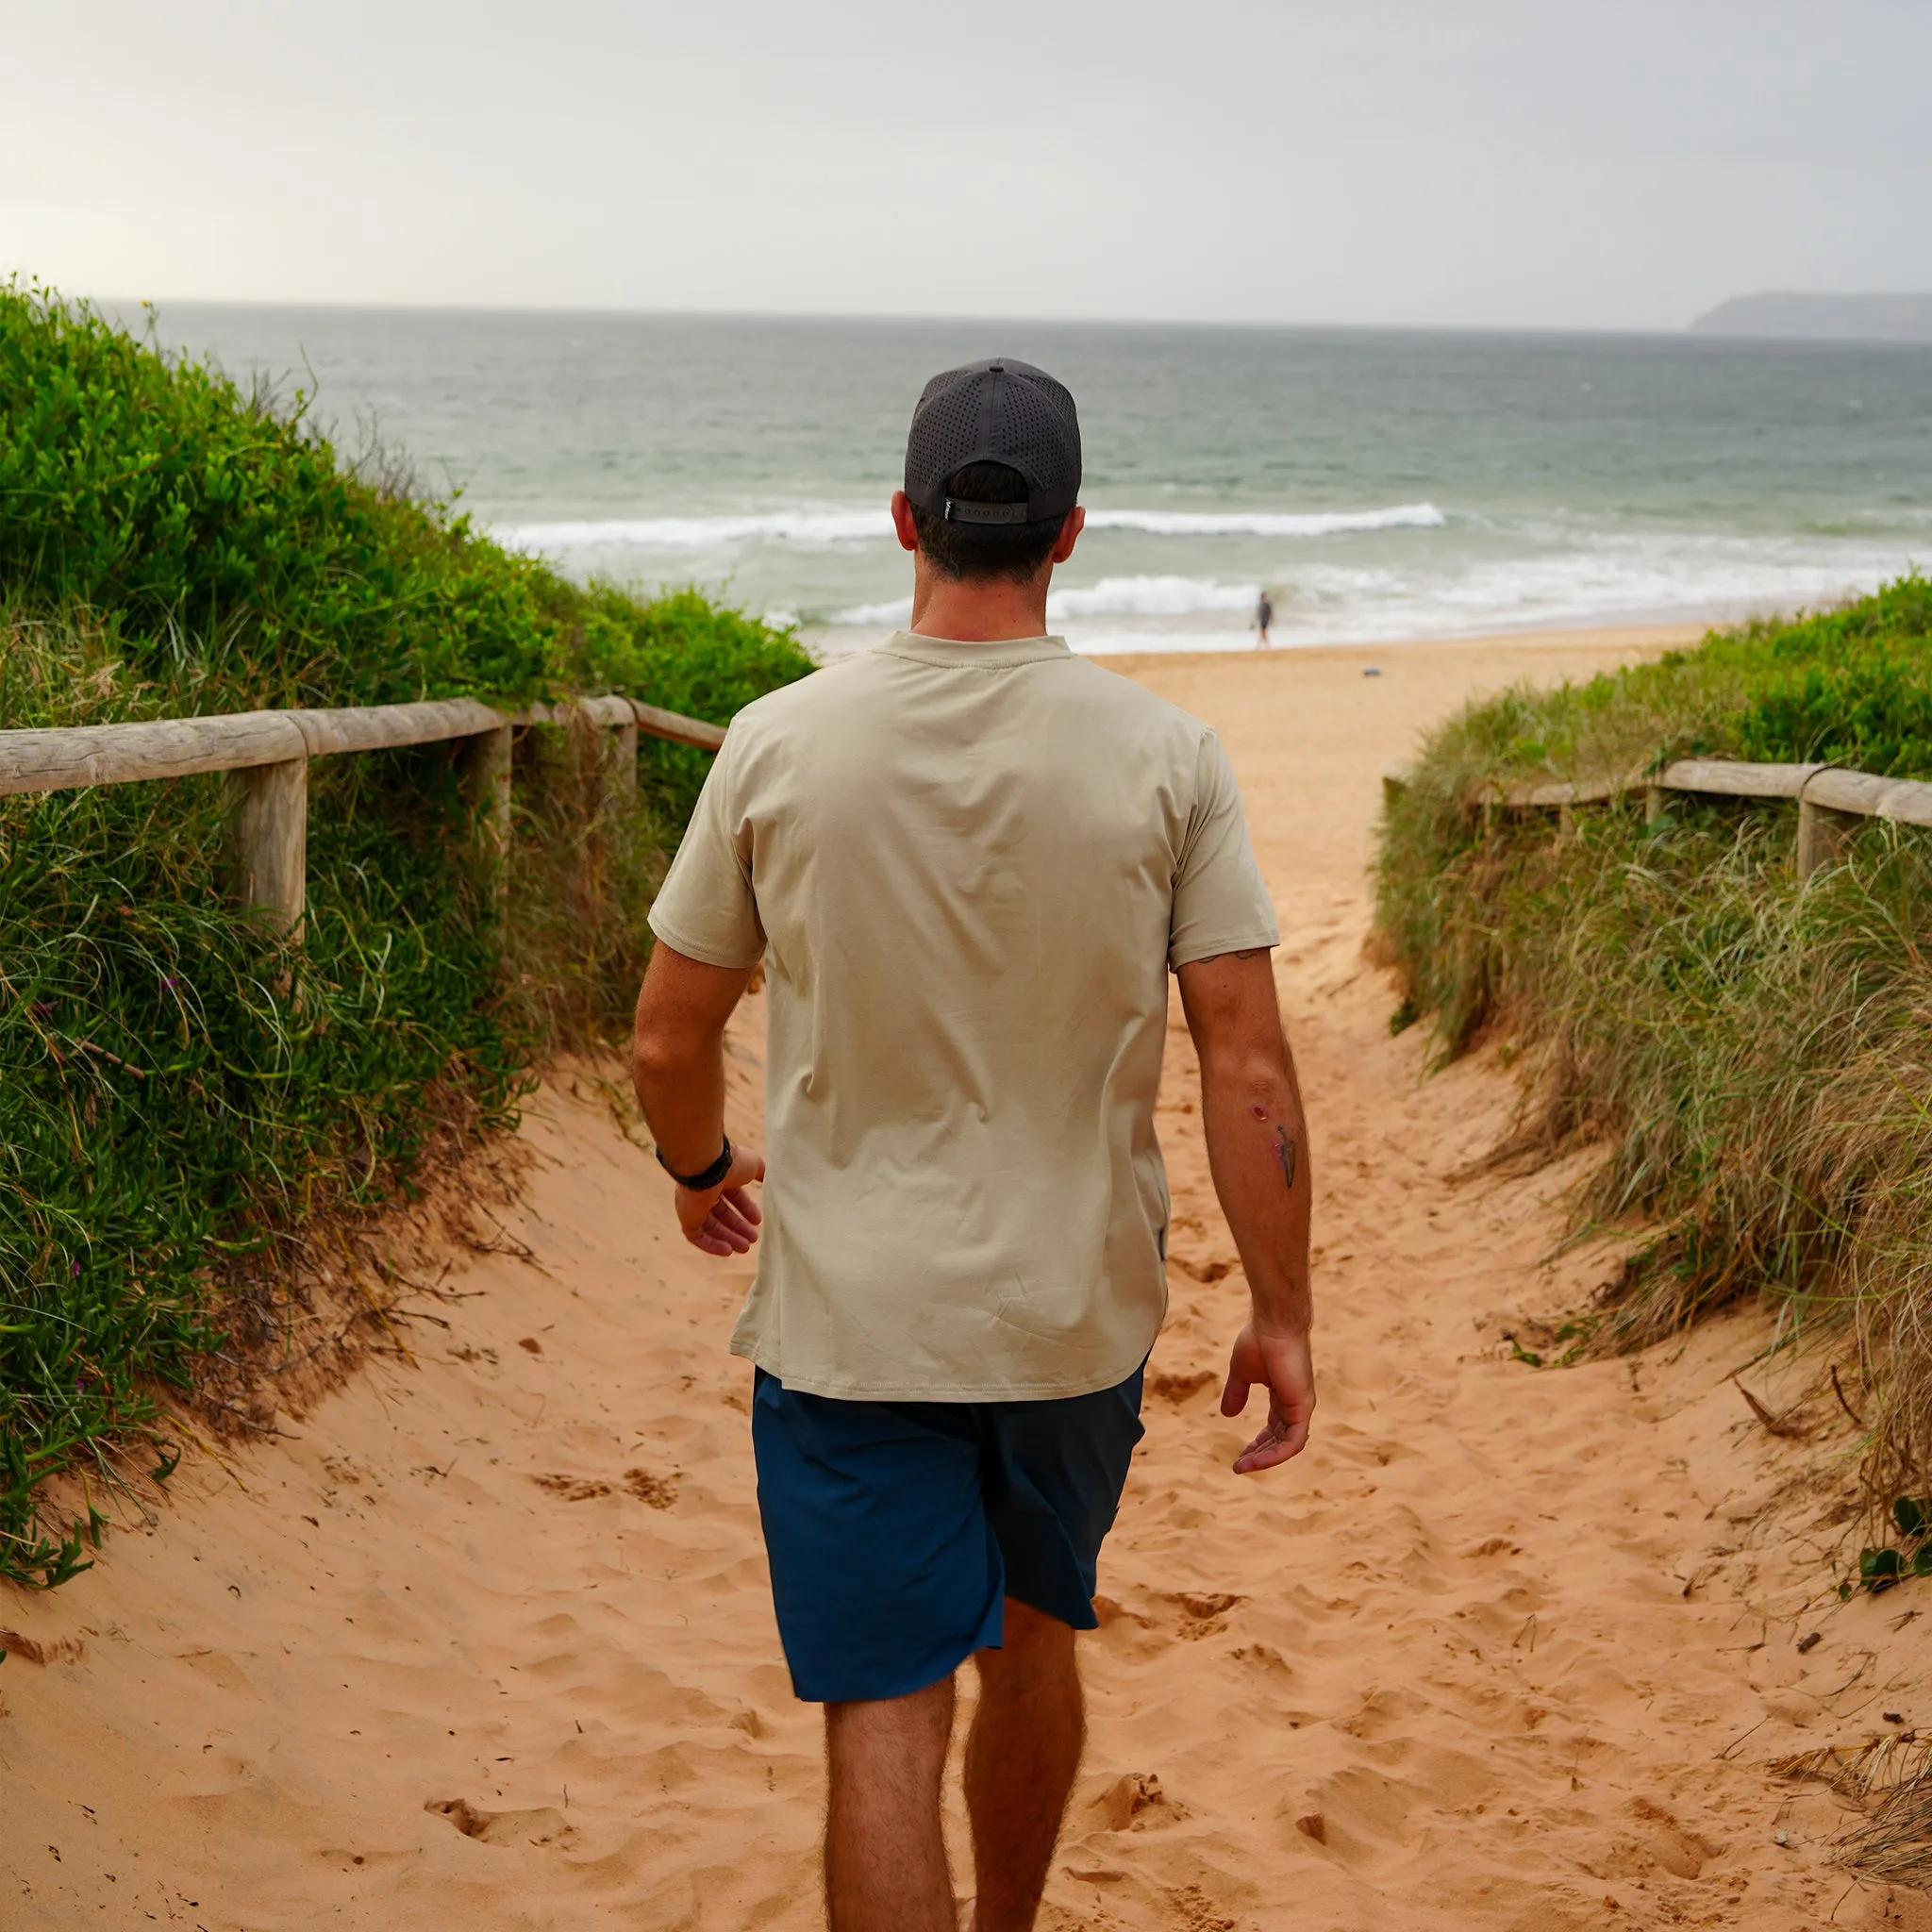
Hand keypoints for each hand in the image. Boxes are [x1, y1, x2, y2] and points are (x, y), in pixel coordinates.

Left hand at [672, 1142, 765, 1255]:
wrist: (706, 1165)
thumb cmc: (732, 1162)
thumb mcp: (755, 1165)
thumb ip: (762, 1173)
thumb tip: (770, 1180)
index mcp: (720, 1177)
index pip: (733, 1197)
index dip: (746, 1209)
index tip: (758, 1221)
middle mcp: (705, 1191)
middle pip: (722, 1214)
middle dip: (738, 1227)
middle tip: (753, 1240)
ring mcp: (693, 1205)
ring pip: (711, 1227)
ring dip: (728, 1238)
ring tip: (745, 1248)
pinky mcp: (686, 1217)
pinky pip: (697, 1236)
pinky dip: (711, 1245)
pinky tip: (728, 1251)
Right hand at [1220, 1321, 1313, 1472]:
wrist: (1272, 1324)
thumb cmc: (1258, 1340)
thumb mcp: (1241, 1373)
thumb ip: (1236, 1393)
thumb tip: (1227, 1415)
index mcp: (1284, 1395)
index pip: (1274, 1429)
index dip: (1257, 1444)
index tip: (1239, 1455)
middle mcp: (1296, 1404)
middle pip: (1280, 1440)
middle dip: (1259, 1455)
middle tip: (1238, 1466)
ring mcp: (1302, 1406)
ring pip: (1288, 1446)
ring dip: (1265, 1459)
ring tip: (1243, 1467)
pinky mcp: (1303, 1407)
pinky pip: (1294, 1442)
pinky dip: (1276, 1454)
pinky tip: (1257, 1460)